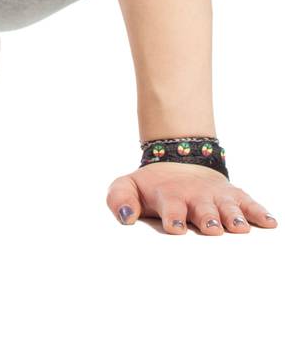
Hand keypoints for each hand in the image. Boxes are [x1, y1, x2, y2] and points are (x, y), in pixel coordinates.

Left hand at [106, 161, 277, 233]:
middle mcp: (195, 196)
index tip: (175, 227)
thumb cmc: (153, 186)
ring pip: (228, 206)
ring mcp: (216, 196)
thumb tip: (124, 218)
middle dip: (208, 218)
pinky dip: (259, 211)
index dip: (173, 216)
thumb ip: (119, 199)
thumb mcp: (129, 186)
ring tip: (240, 228)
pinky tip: (269, 222)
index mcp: (169, 196)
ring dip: (234, 216)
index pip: (171, 207)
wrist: (178, 161)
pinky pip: (248, 202)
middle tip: (212, 228)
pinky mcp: (233, 195)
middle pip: (204, 209)